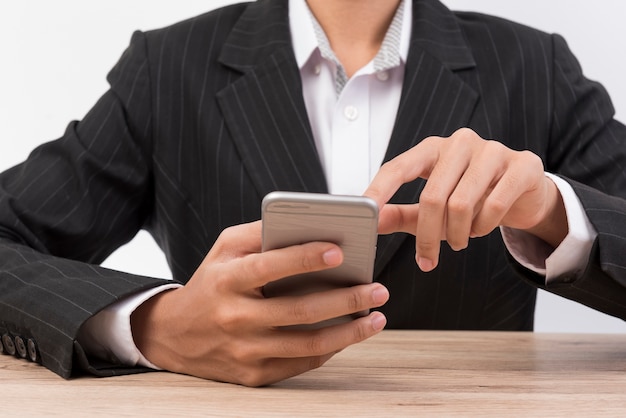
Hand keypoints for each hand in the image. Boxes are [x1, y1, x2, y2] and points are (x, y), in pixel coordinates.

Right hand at [130, 221, 388, 386]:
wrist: (175, 335)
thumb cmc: (210, 283)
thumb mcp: (224, 249)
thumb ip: (261, 234)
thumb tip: (307, 224)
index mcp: (227, 280)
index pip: (269, 267)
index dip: (304, 258)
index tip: (339, 250)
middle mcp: (235, 317)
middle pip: (299, 310)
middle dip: (346, 299)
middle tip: (378, 289)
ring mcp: (245, 351)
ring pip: (308, 343)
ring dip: (350, 331)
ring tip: (376, 317)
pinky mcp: (254, 374)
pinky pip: (301, 362)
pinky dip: (331, 348)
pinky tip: (350, 334)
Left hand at [364, 128, 566, 271]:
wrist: (525, 192)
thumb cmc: (473, 197)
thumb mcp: (433, 205)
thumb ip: (402, 213)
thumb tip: (373, 222)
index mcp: (433, 148)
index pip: (398, 167)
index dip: (380, 191)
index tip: (365, 215)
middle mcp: (460, 142)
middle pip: (431, 195)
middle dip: (427, 234)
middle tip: (428, 258)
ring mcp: (493, 150)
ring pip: (461, 204)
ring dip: (457, 233)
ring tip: (459, 241)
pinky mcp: (522, 165)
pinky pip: (494, 205)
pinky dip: (483, 227)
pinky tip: (481, 229)